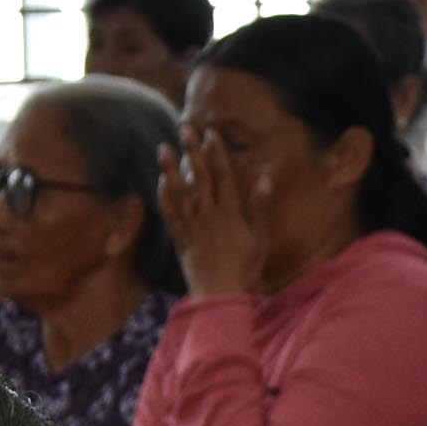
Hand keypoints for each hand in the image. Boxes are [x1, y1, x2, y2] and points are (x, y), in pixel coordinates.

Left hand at [162, 130, 266, 298]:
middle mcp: (208, 215)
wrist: (222, 297)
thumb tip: (264, 179)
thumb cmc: (246, 270)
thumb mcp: (261, 239)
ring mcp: (192, 227)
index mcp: (230, 213)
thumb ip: (261, 208)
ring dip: (171, 168)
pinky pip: (170, 214)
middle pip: (199, 177)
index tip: (211, 134)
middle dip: (192, 151)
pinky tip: (161, 182)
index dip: (216, 153)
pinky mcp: (181, 240)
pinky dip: (165, 197)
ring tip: (164, 148)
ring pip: (179, 192)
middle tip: (185, 128)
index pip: (223, 175)